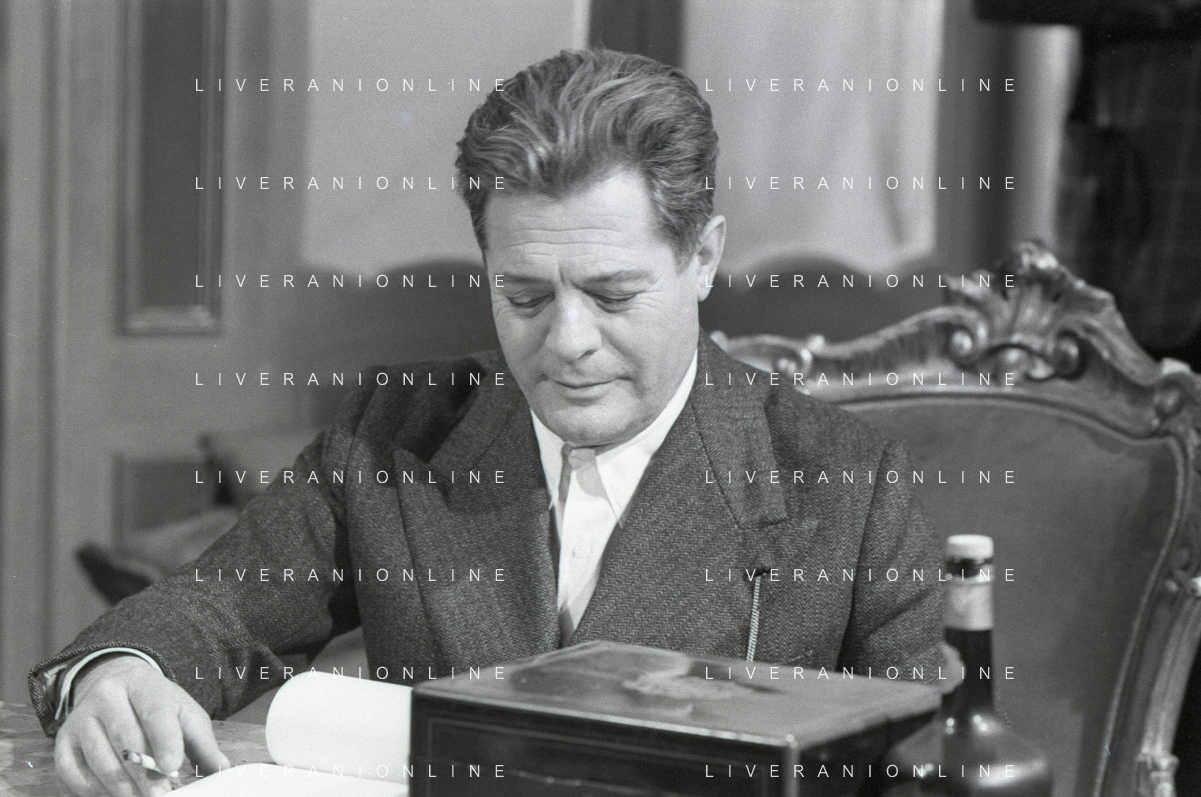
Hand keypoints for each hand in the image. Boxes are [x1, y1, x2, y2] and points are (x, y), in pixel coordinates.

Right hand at [54, 654, 230, 795]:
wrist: (114, 685)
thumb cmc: (155, 705)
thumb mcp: (183, 713)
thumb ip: (202, 742)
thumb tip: (221, 769)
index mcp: (142, 684)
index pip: (155, 711)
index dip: (164, 740)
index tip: (172, 767)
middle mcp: (107, 696)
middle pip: (126, 739)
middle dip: (145, 774)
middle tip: (161, 796)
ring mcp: (81, 718)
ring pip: (101, 759)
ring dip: (123, 787)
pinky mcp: (64, 741)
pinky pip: (74, 773)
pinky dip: (95, 790)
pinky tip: (115, 794)